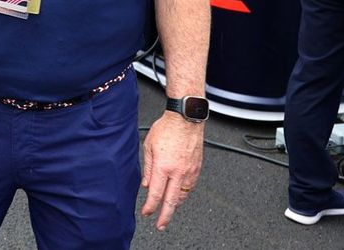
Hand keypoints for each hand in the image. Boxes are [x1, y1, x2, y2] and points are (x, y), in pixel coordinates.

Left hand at [141, 112, 204, 230]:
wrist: (186, 119)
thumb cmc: (166, 128)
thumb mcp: (149, 146)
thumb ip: (148, 167)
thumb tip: (146, 184)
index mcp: (163, 166)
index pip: (155, 193)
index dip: (150, 206)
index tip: (147, 213)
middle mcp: (178, 172)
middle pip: (171, 201)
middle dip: (165, 216)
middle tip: (160, 225)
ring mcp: (189, 171)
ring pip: (183, 195)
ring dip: (175, 205)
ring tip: (169, 211)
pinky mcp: (197, 168)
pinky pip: (190, 187)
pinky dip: (184, 194)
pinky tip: (179, 195)